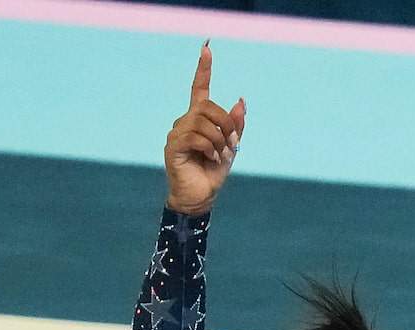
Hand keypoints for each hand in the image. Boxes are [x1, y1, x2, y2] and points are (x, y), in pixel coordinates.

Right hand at [165, 45, 244, 215]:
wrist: (199, 197)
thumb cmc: (212, 173)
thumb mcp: (230, 148)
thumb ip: (236, 126)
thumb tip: (241, 101)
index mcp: (198, 119)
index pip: (199, 89)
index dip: (203, 69)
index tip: (207, 48)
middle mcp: (185, 121)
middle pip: (208, 106)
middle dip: (226, 123)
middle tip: (233, 143)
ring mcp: (177, 132)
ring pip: (203, 122)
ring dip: (219, 140)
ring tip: (221, 155)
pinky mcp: (173, 146)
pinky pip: (195, 137)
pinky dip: (209, 148)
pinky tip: (212, 159)